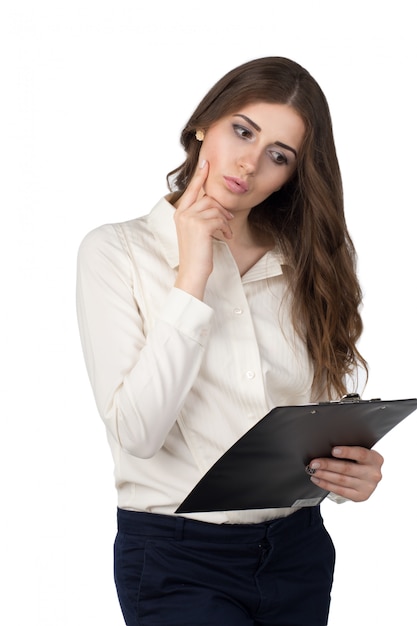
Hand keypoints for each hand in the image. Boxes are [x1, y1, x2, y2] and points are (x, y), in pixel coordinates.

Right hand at [174, 160, 233, 299]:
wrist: (192, 272)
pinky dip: (226, 228)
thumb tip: (214, 203)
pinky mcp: (200, 226)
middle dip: (222, 208)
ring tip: (226, 231)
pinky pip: (219, 219)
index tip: (206, 162)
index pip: (190, 189)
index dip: (199, 176)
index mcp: (179, 213)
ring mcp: (190, 219)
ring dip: (225, 220)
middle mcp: (182, 213)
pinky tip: (226, 237)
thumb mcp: (196, 231)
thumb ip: (200, 215)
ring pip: (215, 208)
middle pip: (208, 198)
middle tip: (229, 219)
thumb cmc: (196, 254)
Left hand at [306, 446, 383, 501]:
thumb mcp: (360, 454)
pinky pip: (340, 490)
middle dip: (328, 465)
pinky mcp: (360, 496)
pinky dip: (326, 484)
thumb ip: (350, 450)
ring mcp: (368, 487)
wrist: (368, 477)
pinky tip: (317, 479)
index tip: (333, 450)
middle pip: (347, 468)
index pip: (361, 454)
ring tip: (313, 471)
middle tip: (314, 463)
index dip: (347, 452)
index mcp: (375, 459)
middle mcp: (374, 474)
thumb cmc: (360, 461)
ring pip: (341, 480)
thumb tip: (326, 447)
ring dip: (324, 475)